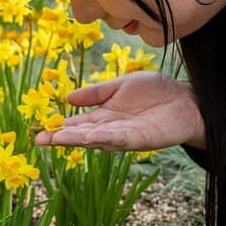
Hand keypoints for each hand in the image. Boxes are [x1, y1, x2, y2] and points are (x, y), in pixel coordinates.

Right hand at [36, 71, 204, 151]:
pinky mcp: (144, 139)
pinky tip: (92, 137)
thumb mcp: (120, 85)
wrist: (187, 98)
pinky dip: (107, 138)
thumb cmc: (155, 91)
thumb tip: (67, 98)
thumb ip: (96, 92)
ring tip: (59, 138)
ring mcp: (127, 136)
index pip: (77, 123)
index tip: (38, 129)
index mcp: (104, 116)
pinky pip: (122, 139)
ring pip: (99, 140)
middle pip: (83, 135)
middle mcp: (112, 129)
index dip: (58, 126)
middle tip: (39, 139)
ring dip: (79, 140)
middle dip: (62, 137)